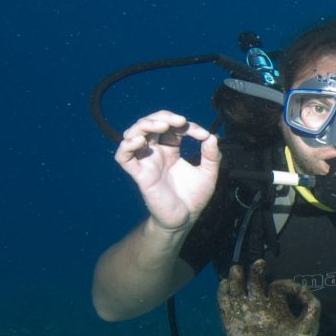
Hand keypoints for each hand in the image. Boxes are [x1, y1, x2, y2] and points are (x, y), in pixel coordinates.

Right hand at [115, 110, 220, 230]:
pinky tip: (141, 141)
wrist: (185, 219)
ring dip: (146, 124)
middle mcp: (155, 152)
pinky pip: (123, 156)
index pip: (172, 127)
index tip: (203, 135)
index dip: (186, 125)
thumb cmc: (194, 197)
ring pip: (133, 133)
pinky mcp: (139, 174)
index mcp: (170, 149)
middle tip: (180, 120)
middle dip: (163, 116)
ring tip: (163, 125)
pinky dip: (127, 145)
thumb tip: (212, 137)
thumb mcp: (208, 173)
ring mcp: (146, 162)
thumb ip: (211, 156)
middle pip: (150, 124)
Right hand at [217, 262, 319, 335]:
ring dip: (236, 278)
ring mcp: (245, 313)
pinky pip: (224, 304)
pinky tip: (225, 283)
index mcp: (277, 306)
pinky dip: (223, 293)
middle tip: (259, 264)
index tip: (279, 286)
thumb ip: (311, 305)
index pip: (274, 287)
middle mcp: (260, 307)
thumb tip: (301, 288)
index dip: (279, 283)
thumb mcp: (308, 325)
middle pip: (254, 282)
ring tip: (237, 268)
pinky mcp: (232, 323)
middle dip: (255, 271)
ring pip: (237, 290)